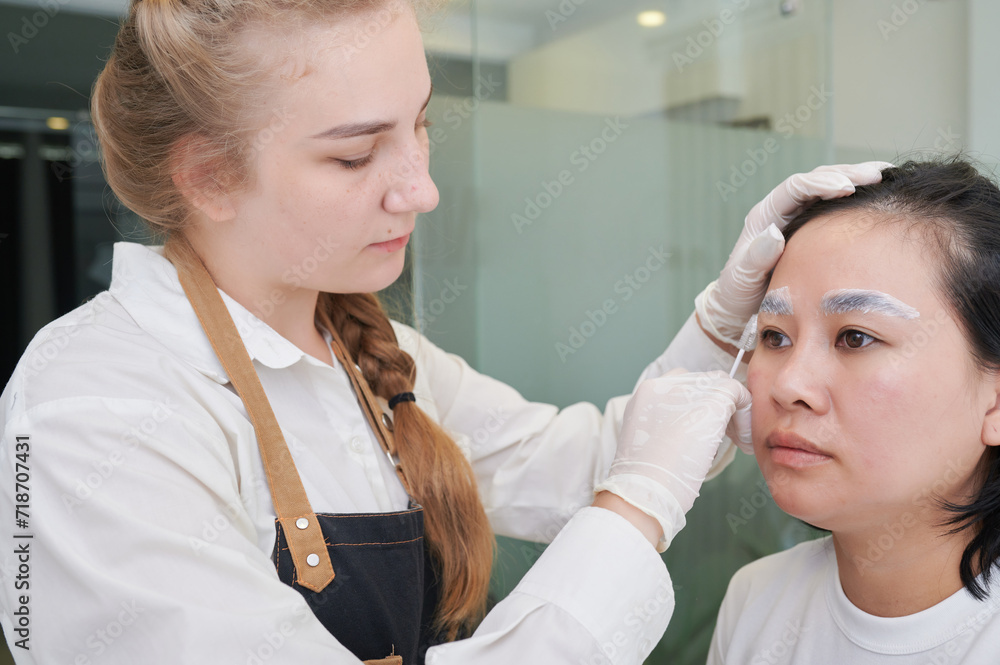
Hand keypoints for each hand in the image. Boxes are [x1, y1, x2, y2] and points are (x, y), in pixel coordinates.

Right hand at [594, 370, 750, 550]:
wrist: (646, 488)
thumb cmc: (646, 479)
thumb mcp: (649, 443)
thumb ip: (664, 427)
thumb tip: (687, 433)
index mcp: (645, 395)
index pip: (680, 386)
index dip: (697, 405)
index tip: (704, 428)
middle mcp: (662, 384)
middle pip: (701, 382)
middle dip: (716, 406)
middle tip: (725, 435)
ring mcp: (686, 389)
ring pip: (721, 385)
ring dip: (732, 411)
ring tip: (736, 439)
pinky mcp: (711, 400)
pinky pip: (737, 393)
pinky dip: (745, 413)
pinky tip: (741, 439)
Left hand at [696, 161, 890, 345]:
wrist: (738, 307)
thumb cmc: (738, 293)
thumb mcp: (743, 279)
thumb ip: (756, 258)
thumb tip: (774, 233)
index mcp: (765, 216)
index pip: (796, 187)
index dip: (822, 182)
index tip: (847, 187)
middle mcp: (781, 211)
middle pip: (816, 178)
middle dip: (847, 173)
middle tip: (878, 173)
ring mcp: (796, 218)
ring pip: (828, 188)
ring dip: (856, 178)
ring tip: (887, 174)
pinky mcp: (810, 229)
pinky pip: (835, 207)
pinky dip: (857, 198)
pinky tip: (880, 196)